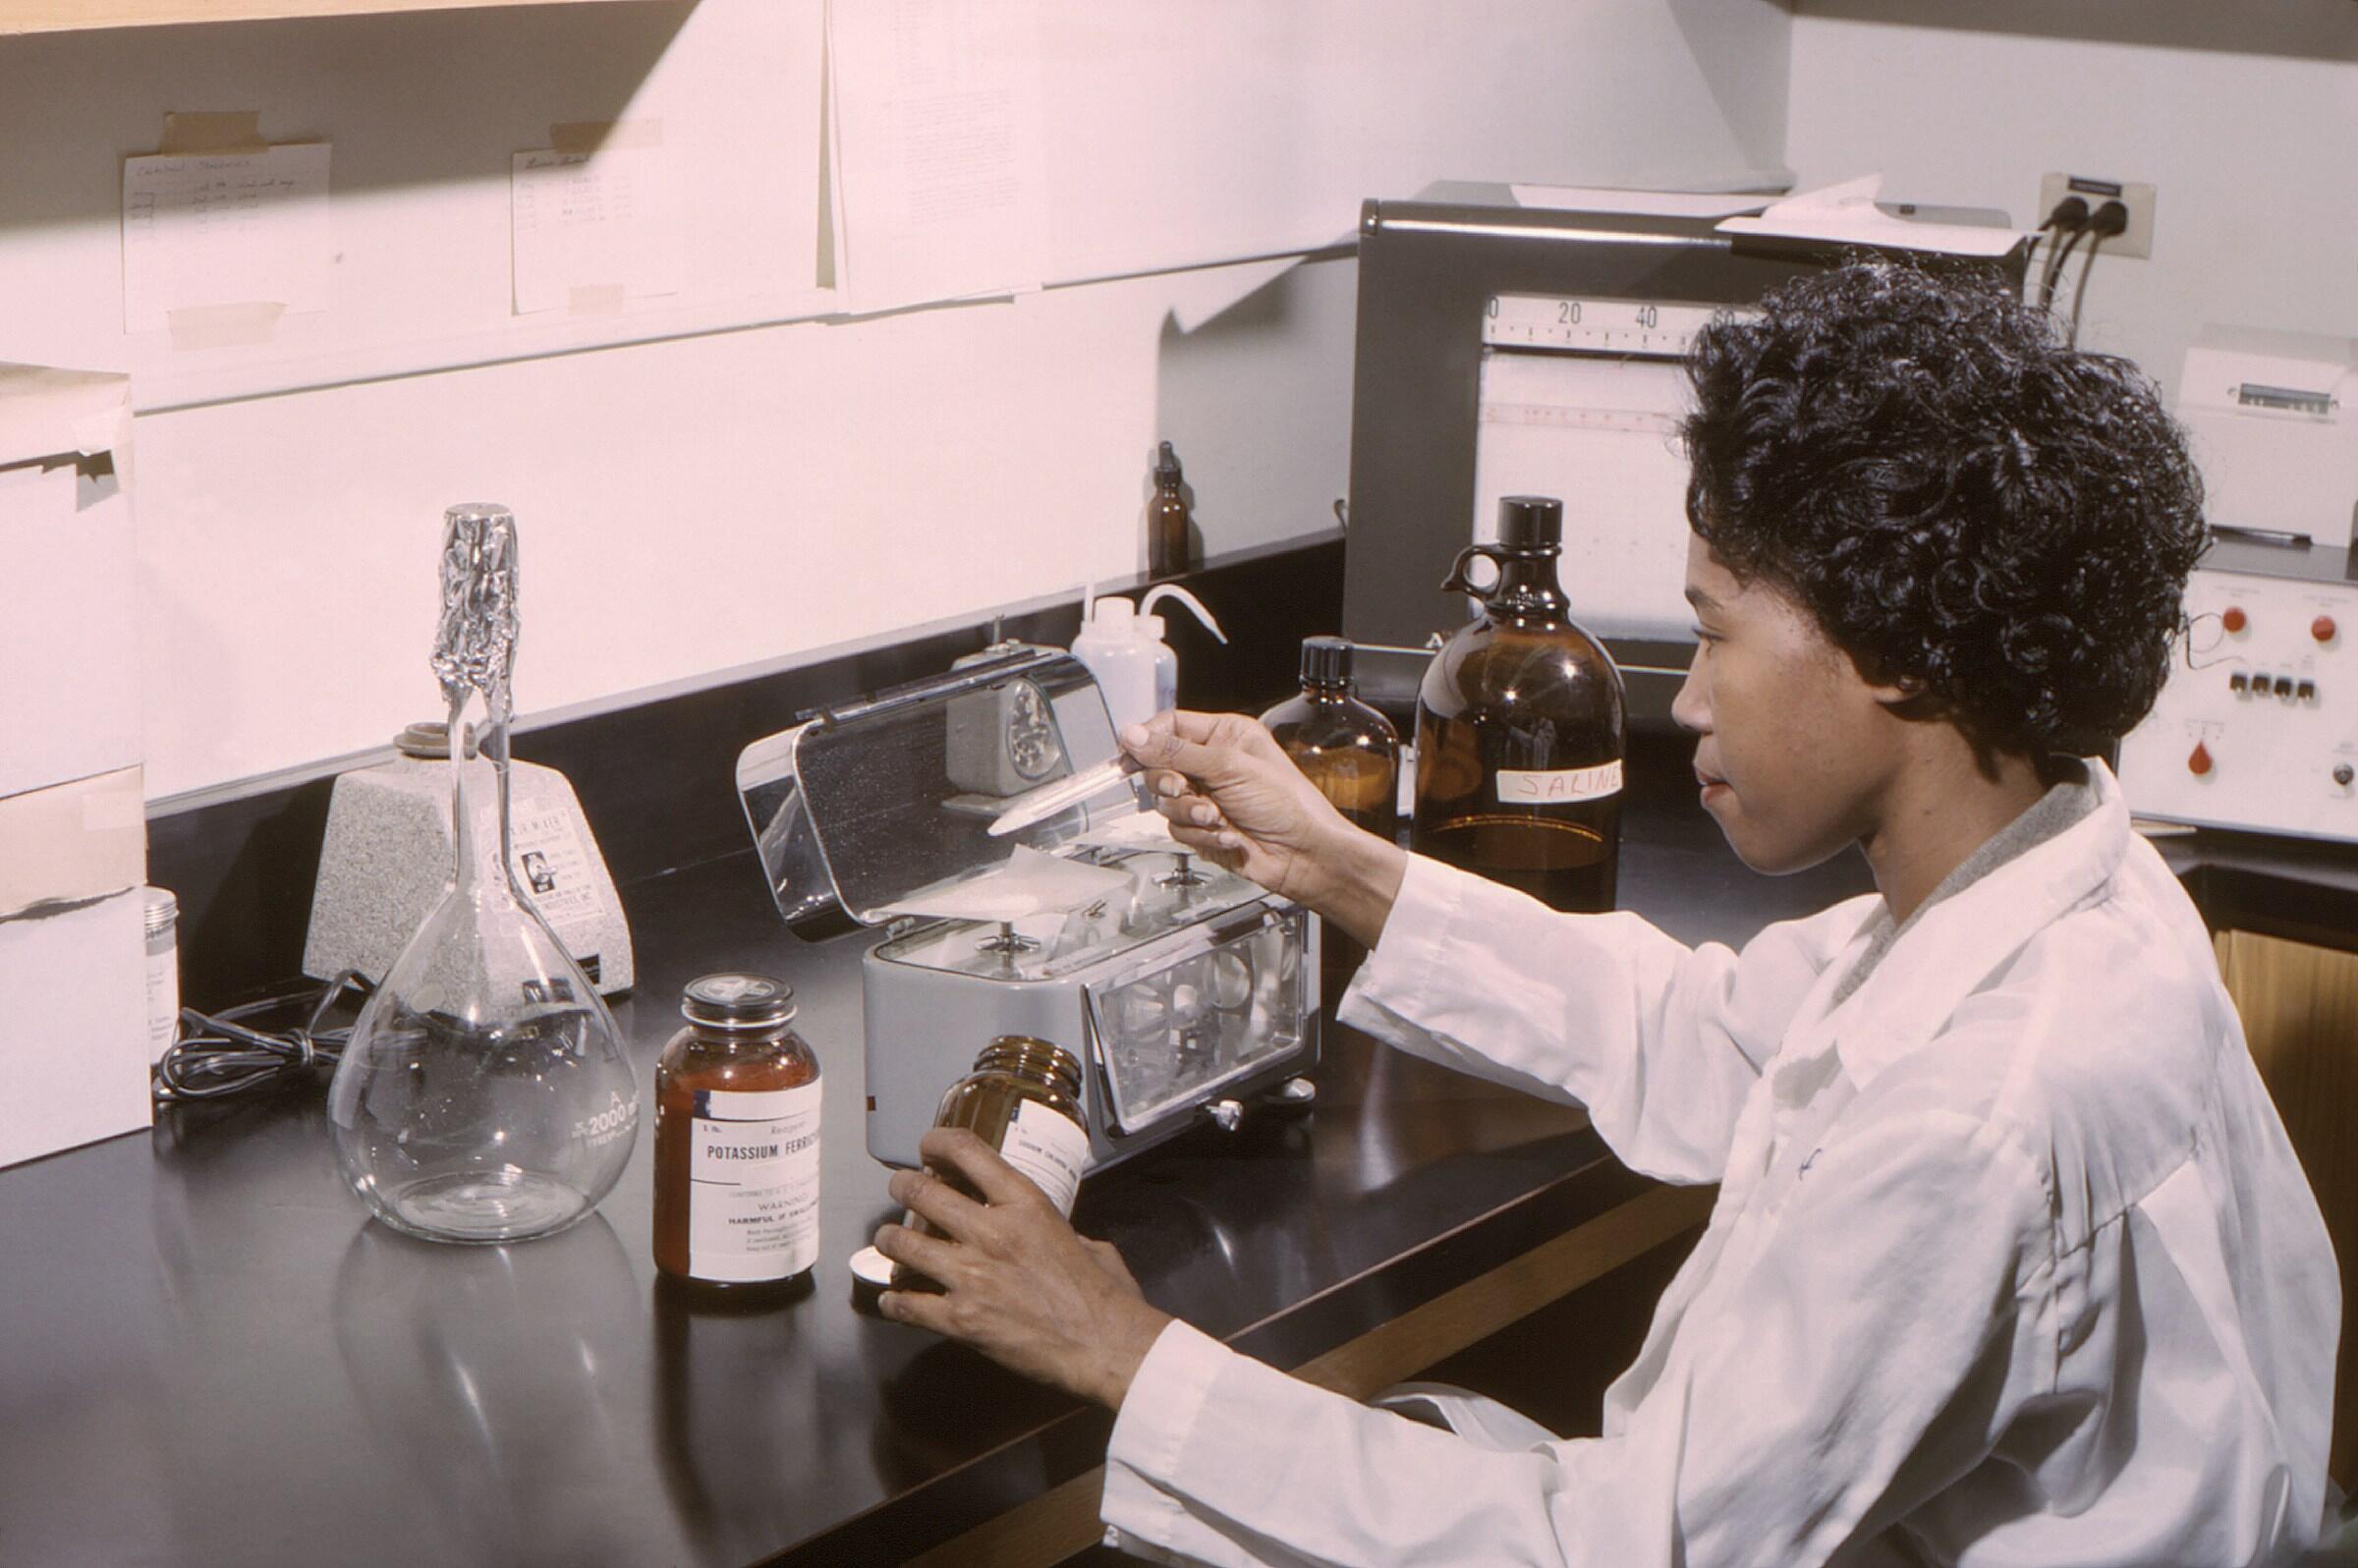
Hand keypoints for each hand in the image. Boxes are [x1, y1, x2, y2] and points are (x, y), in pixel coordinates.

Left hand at [874, 1127, 1172, 1409]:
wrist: (1103, 1346)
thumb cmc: (1103, 1295)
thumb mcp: (1084, 1240)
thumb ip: (1055, 1229)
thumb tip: (1045, 1233)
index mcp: (1025, 1205)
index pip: (969, 1153)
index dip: (939, 1142)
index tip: (929, 1146)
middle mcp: (991, 1233)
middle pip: (922, 1193)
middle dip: (903, 1186)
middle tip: (901, 1188)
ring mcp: (971, 1277)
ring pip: (903, 1245)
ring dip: (890, 1240)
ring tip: (889, 1240)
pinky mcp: (960, 1320)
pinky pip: (907, 1305)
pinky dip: (895, 1300)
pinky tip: (894, 1298)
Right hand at [1121, 710, 1405, 948]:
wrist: (1304, 854)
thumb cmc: (1286, 804)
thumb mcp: (1228, 767)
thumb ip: (1175, 752)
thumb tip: (1132, 735)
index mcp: (1223, 735)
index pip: (1170, 725)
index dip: (1147, 739)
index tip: (1128, 753)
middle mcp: (1212, 764)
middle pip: (1159, 765)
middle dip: (1170, 783)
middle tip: (1184, 788)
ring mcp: (1206, 797)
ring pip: (1165, 802)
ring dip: (1190, 813)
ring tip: (1218, 817)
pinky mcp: (1203, 829)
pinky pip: (1178, 829)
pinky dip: (1200, 834)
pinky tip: (1228, 835)